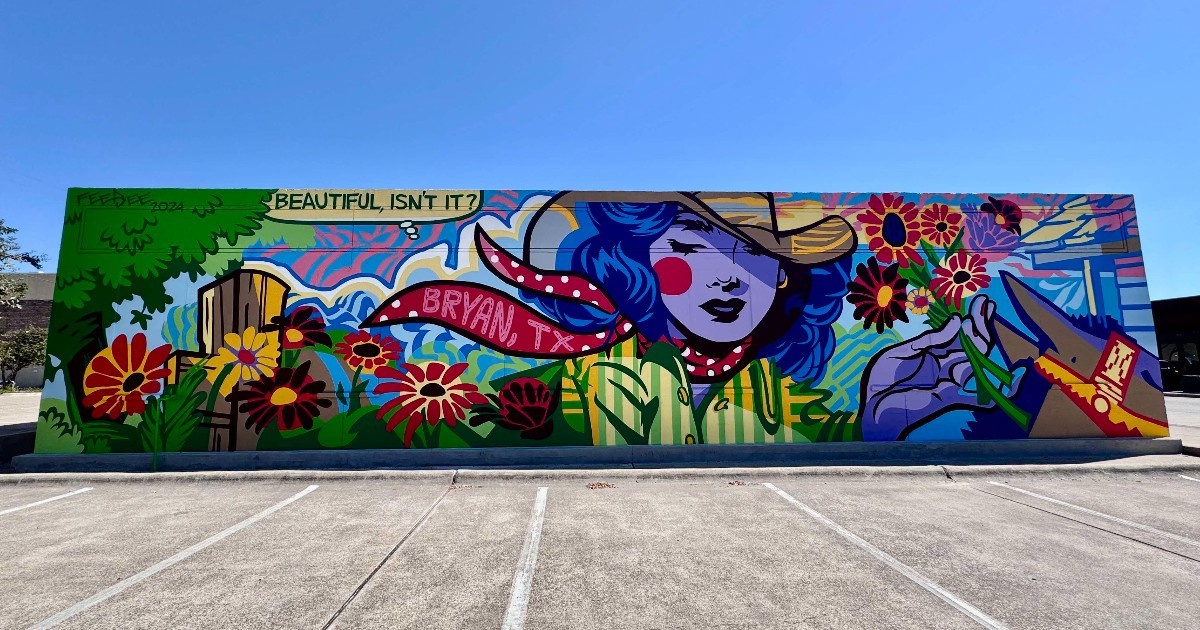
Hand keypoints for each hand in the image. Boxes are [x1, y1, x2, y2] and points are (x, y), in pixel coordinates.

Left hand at [859, 295, 1004, 440]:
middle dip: (980, 324)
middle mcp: (946, 367)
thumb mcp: (904, 351)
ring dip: (978, 341)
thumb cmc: (882, 379)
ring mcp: (950, 382)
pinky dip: (1003, 390)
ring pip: (976, 361)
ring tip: (976, 321)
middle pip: (972, 346)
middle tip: (985, 304)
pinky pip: (981, 396)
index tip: (983, 302)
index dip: (973, 320)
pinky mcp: (951, 397)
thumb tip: (958, 322)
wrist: (872, 405)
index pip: (960, 335)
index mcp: (934, 354)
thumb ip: (931, 340)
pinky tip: (1020, 376)